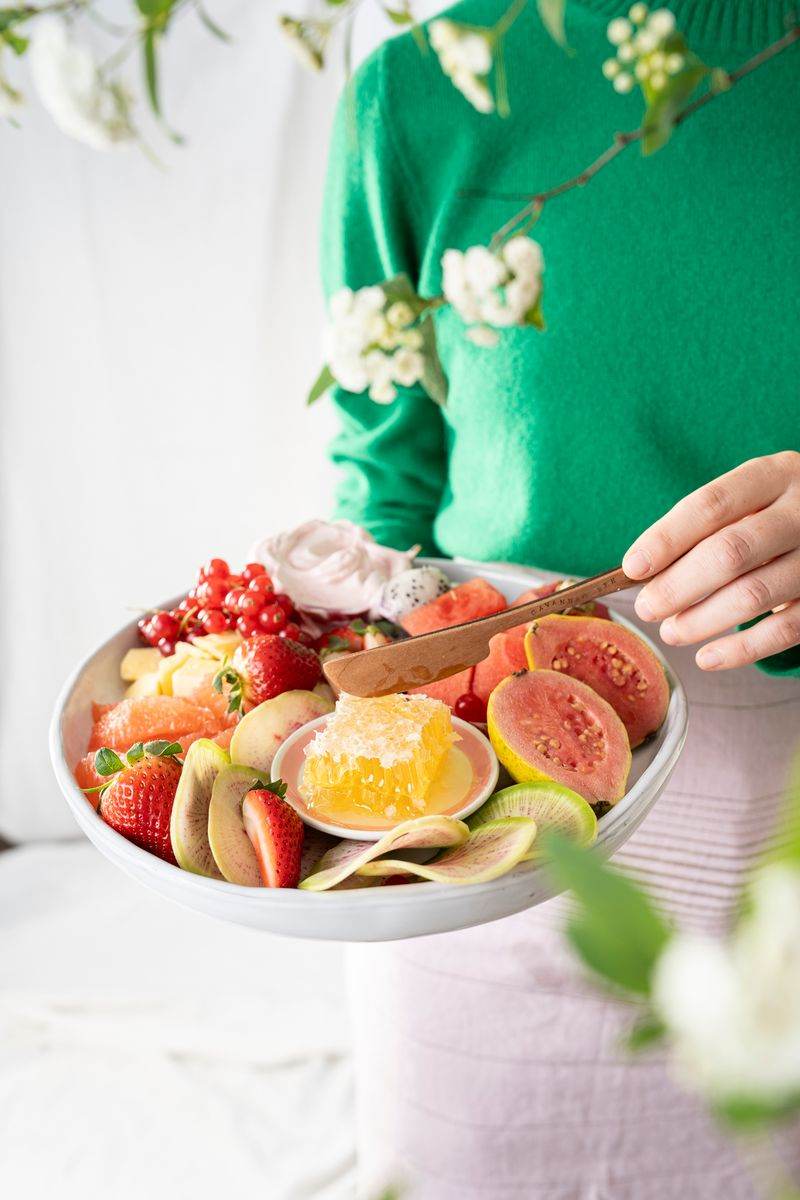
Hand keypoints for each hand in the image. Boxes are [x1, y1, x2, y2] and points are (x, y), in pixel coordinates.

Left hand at [622, 452, 799, 670]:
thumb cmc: (774, 515)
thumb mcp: (750, 500)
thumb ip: (704, 527)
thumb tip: (642, 572)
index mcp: (774, 475)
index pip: (712, 504)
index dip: (667, 538)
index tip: (633, 567)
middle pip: (730, 552)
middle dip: (678, 586)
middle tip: (647, 608)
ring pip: (754, 594)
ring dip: (702, 620)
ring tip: (671, 631)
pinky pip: (783, 630)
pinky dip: (740, 650)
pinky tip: (707, 657)